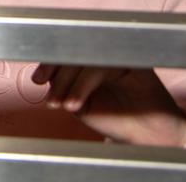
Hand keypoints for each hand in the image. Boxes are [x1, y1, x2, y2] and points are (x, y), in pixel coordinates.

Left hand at [32, 63, 185, 145]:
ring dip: (68, 83)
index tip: (37, 80)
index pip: (64, 51)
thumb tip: (40, 74)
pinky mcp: (133, 63)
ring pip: (84, 59)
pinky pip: (102, 67)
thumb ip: (61, 85)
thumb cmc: (114, 117)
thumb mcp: (79, 102)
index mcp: (88, 59)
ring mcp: (118, 56)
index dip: (48, 63)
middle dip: (55, 73)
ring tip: (64, 106)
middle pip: (72, 51)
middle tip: (49, 95)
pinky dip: (83, 86)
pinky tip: (76, 104)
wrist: (147, 135)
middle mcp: (103, 53)